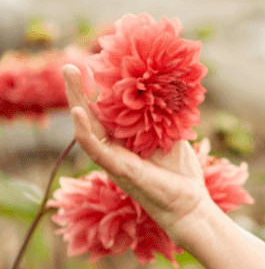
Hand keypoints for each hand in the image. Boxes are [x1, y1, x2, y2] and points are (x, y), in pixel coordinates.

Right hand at [63, 64, 214, 242]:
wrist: (190, 203)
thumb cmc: (181, 174)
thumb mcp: (172, 137)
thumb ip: (163, 117)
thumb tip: (164, 91)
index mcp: (126, 139)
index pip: (107, 111)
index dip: (101, 90)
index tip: (98, 65)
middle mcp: (114, 148)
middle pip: (91, 116)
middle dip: (79, 91)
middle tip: (70, 65)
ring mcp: (113, 159)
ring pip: (87, 128)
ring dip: (76, 101)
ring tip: (70, 76)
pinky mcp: (118, 170)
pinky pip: (96, 149)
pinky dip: (85, 131)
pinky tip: (79, 112)